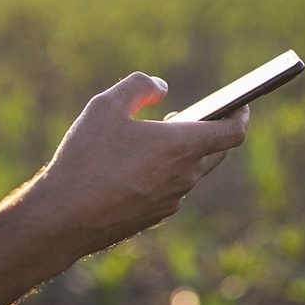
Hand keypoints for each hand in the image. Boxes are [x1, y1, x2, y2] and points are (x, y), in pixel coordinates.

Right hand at [33, 72, 249, 257]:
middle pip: (215, 152)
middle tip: (189, 115)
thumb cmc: (86, 158)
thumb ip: (139, 86)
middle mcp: (185, 176)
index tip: (240, 104)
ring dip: (183, 153)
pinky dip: (165, 172)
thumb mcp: (106, 105)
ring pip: (190, 171)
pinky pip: (171, 189)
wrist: (63, 218)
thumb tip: (161, 87)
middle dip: (209, 131)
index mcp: (182, 146)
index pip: (232, 132)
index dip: (241, 115)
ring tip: (157, 136)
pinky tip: (138, 165)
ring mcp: (171, 200)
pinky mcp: (154, 217)